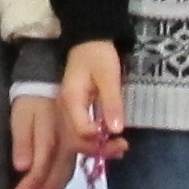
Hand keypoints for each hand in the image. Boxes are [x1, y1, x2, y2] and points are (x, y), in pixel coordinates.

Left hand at [6, 92, 72, 188]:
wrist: (46, 84)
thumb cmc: (30, 101)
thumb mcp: (21, 118)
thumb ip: (23, 142)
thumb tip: (22, 167)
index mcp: (51, 144)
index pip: (38, 175)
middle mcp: (64, 151)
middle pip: (51, 183)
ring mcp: (70, 151)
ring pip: (60, 181)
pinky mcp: (71, 150)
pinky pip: (65, 175)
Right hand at [60, 39, 127, 159]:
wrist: (89, 39)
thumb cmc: (99, 55)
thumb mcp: (109, 77)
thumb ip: (111, 103)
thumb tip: (116, 131)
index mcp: (71, 100)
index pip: (80, 130)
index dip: (99, 139)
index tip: (121, 139)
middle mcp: (65, 109)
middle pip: (76, 138)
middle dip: (98, 149)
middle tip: (123, 148)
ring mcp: (68, 110)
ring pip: (77, 137)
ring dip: (97, 147)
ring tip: (120, 149)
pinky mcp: (75, 109)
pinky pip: (81, 129)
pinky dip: (95, 138)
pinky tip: (110, 139)